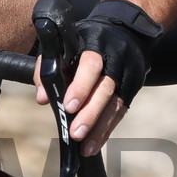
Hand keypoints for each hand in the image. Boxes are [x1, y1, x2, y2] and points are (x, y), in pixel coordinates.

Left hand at [34, 0, 159, 154]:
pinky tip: (94, 144)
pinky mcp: (134, 87)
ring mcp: (128, 73)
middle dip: (90, 113)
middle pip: (106, 88)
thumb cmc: (86, 40)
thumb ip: (48, 67)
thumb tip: (42, 98)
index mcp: (96, 42)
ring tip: (84, 147)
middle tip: (75, 133)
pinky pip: (121, 112)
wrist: (126, 30)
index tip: (68, 106)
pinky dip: (107, 129)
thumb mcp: (66, 43)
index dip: (80, 86)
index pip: (91, 64)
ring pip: (116, 104)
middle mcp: (116, 58)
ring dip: (99, 128)